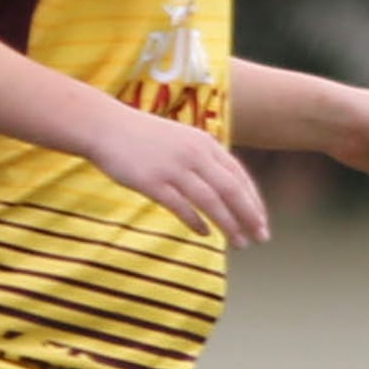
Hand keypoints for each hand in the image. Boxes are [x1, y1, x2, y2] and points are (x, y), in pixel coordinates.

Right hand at [84, 101, 271, 243]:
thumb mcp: (182, 141)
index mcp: (204, 144)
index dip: (254, 201)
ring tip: (239, 242)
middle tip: (260, 238)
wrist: (106, 126)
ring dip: (229, 224)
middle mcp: (194, 154)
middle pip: (231, 190)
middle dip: (250, 216)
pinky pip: (181, 207)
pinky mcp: (152, 181)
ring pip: (211, 201)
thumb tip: (226, 188)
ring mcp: (173, 167)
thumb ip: (204, 160)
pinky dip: (196, 222)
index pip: (239, 176)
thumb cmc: (145, 138)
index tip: (262, 222)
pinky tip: (206, 234)